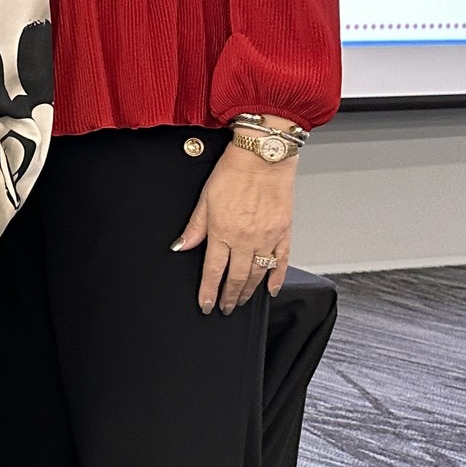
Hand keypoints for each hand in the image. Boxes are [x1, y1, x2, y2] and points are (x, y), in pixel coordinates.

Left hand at [174, 142, 295, 313]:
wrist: (262, 158)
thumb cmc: (232, 173)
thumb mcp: (204, 199)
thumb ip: (195, 227)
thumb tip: (181, 246)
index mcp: (222, 232)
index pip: (213, 270)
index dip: (208, 290)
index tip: (205, 304)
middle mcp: (245, 239)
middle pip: (236, 277)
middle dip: (228, 296)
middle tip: (224, 308)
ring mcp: (267, 237)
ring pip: (258, 273)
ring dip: (249, 291)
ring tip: (241, 301)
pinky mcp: (284, 232)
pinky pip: (281, 261)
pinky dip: (276, 278)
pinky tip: (270, 289)